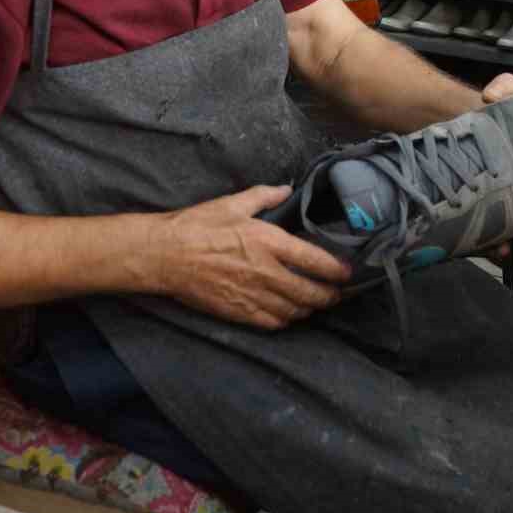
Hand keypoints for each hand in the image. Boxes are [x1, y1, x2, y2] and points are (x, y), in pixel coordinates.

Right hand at [153, 186, 351, 330]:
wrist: (164, 255)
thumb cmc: (197, 226)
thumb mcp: (233, 203)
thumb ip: (265, 196)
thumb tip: (286, 189)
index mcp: (269, 242)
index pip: (317, 261)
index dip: (338, 271)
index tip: (348, 273)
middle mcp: (267, 272)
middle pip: (311, 293)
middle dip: (330, 296)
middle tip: (337, 294)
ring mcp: (253, 295)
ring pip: (295, 311)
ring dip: (309, 309)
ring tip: (315, 303)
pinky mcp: (238, 312)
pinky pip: (272, 323)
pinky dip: (286, 320)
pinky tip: (288, 314)